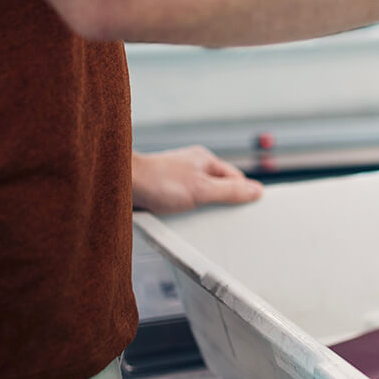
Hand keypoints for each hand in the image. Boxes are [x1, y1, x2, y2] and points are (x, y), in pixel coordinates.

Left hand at [132, 146, 263, 214]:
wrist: (121, 184)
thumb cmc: (157, 181)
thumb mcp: (202, 190)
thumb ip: (230, 191)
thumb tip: (257, 190)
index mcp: (205, 160)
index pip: (235, 177)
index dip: (241, 193)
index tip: (245, 208)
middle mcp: (191, 166)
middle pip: (218, 188)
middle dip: (219, 203)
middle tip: (217, 215)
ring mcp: (177, 177)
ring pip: (199, 197)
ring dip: (198, 210)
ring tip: (192, 217)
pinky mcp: (163, 190)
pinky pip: (182, 203)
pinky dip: (182, 212)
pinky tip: (178, 218)